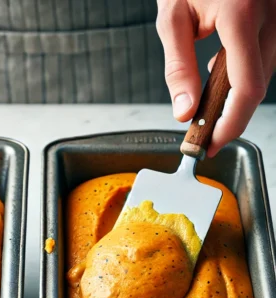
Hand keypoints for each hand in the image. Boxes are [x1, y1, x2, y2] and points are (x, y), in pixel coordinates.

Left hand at [156, 0, 275, 155]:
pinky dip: (244, 75)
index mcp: (240, 12)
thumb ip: (179, 67)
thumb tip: (184, 110)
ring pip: (265, 72)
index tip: (212, 143)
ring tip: (209, 108)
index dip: (232, 123)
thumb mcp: (173, 18)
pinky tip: (221, 76)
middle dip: (231, 117)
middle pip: (259, 84)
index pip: (246, 86)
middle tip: (205, 135)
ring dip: (237, 97)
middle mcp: (269, 13)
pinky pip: (266, 56)